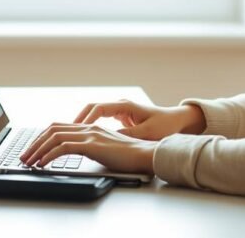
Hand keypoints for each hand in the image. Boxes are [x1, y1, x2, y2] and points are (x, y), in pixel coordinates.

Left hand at [19, 123, 157, 173]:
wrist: (146, 155)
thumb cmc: (129, 156)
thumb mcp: (105, 149)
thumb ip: (90, 147)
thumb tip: (75, 154)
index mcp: (90, 127)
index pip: (58, 127)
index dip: (42, 136)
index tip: (32, 148)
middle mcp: (88, 127)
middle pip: (52, 129)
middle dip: (34, 142)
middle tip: (24, 156)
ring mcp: (90, 134)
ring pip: (54, 136)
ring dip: (38, 149)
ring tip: (29, 161)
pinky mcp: (92, 144)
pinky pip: (64, 147)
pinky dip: (49, 155)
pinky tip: (43, 163)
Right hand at [74, 100, 205, 140]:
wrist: (178, 121)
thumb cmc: (165, 125)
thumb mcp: (147, 132)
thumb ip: (129, 135)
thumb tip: (110, 139)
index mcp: (125, 105)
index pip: (98, 108)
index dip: (86, 119)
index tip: (77, 129)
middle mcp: (120, 106)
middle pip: (92, 108)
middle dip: (79, 119)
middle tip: (66, 131)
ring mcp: (120, 112)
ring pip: (95, 114)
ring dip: (83, 124)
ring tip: (71, 135)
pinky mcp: (121, 119)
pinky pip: (101, 121)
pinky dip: (91, 128)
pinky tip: (85, 138)